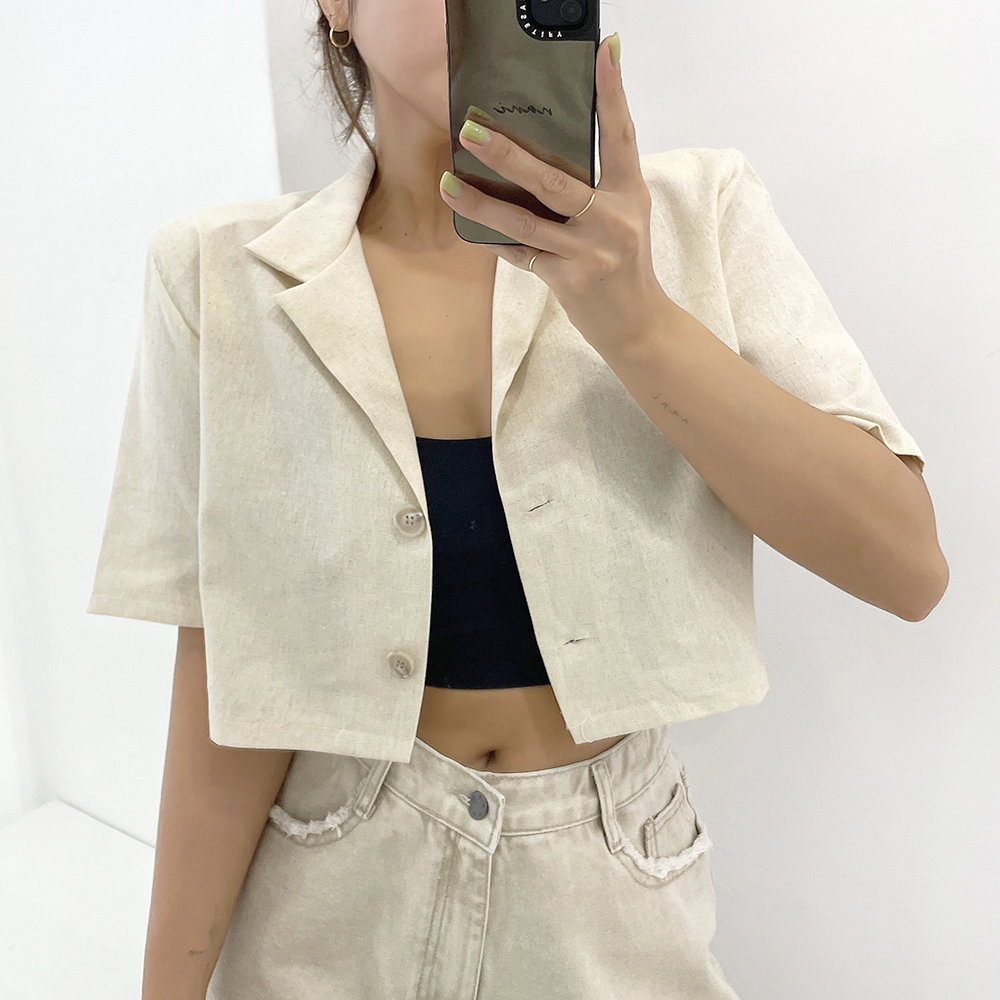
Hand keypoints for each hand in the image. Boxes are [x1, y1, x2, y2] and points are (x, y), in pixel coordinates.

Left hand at [438, 32, 668, 354]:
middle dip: (507, 153)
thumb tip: (539, 155)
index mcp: (630, 194)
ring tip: (448, 183)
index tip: (603, 50)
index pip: (621, 135)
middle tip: (471, 129)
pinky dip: (496, 240)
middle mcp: (612, 220)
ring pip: (525, 222)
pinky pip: (521, 254)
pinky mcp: (568, 281)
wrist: (637, 324)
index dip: (612, 93)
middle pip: (553, 180)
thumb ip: (593, 187)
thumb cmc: (625, 263)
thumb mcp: (623, 216)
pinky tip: (470, 226)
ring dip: (481, 202)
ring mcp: (589, 252)